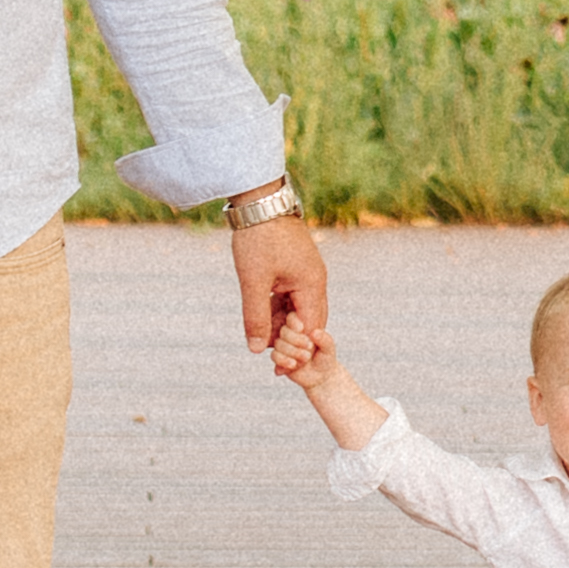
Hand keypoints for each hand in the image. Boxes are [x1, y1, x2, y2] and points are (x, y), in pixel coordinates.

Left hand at [231, 207, 326, 363]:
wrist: (258, 200)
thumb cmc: (257, 238)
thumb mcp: (253, 281)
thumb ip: (256, 316)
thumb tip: (258, 349)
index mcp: (312, 284)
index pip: (311, 328)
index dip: (296, 349)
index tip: (278, 366)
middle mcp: (315, 280)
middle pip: (308, 321)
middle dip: (290, 340)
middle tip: (271, 359)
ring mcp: (306, 273)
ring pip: (298, 310)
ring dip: (282, 325)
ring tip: (262, 340)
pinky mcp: (295, 267)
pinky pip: (291, 297)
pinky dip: (279, 310)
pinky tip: (262, 318)